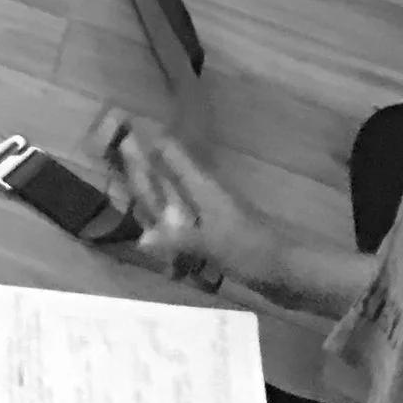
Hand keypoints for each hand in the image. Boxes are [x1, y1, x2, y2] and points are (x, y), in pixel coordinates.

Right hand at [98, 119, 276, 291]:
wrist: (288, 273)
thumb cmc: (251, 251)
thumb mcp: (212, 245)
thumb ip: (177, 240)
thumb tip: (141, 239)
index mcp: (203, 186)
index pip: (171, 151)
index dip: (148, 137)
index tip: (119, 129)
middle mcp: (205, 194)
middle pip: (169, 172)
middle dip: (144, 168)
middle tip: (114, 163)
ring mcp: (212, 214)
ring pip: (175, 197)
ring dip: (155, 197)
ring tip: (129, 198)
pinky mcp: (217, 234)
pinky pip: (184, 222)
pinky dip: (168, 224)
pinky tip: (157, 237)